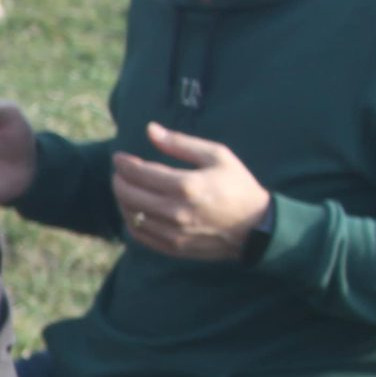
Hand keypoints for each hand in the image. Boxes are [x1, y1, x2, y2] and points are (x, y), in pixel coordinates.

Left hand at [111, 121, 271, 260]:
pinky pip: (139, 234)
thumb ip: (180, 143)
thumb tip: (150, 130)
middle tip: (120, 172)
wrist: (256, 227)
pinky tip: (135, 209)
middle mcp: (176, 211)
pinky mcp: (173, 247)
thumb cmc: (237, 186)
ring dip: (122, 199)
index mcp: (186, 185)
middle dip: (119, 180)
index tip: (119, 157)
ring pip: (130, 214)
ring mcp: (173, 232)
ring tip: (127, 188)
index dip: (124, 164)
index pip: (139, 173)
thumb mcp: (217, 156)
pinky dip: (131, 220)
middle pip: (128, 194)